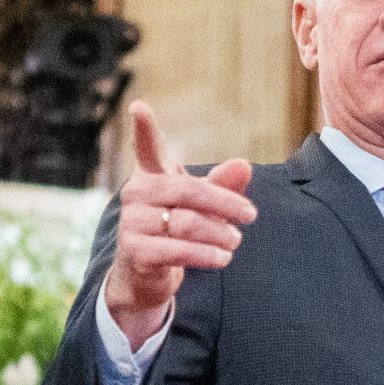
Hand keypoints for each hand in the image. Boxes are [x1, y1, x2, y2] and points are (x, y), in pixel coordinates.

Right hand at [100, 101, 256, 348]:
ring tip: (236, 241)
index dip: (143, 129)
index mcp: (150, 176)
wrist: (144, 277)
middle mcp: (136, 194)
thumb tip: (244, 165)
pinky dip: (207, 255)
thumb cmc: (174, 231)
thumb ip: (222, 185)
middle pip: (188, 191)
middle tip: (251, 215)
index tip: (139, 107)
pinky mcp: (136, 252)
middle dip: (225, 203)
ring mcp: (132, 222)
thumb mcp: (200, 207)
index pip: (146, 148)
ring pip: (187, 223)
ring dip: (219, 233)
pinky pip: (179, 250)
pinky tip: (223, 258)